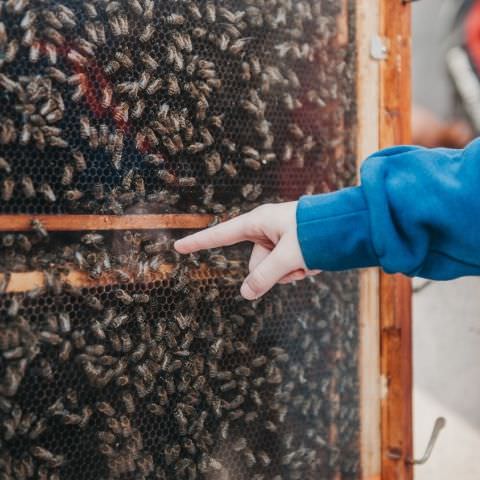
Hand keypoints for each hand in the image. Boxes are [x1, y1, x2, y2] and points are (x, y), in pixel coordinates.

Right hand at [174, 202, 317, 299]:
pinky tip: (313, 262)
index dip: (199, 242)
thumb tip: (245, 294)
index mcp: (258, 222)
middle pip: (255, 263)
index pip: (221, 235)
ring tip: (309, 260)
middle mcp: (265, 231)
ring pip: (272, 269)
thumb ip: (265, 276)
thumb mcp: (288, 255)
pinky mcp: (290, 247)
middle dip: (275, 271)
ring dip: (290, 271)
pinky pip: (285, 268)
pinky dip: (298, 269)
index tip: (178, 246)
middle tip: (296, 263)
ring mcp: (278, 240)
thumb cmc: (315, 231)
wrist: (346, 224)